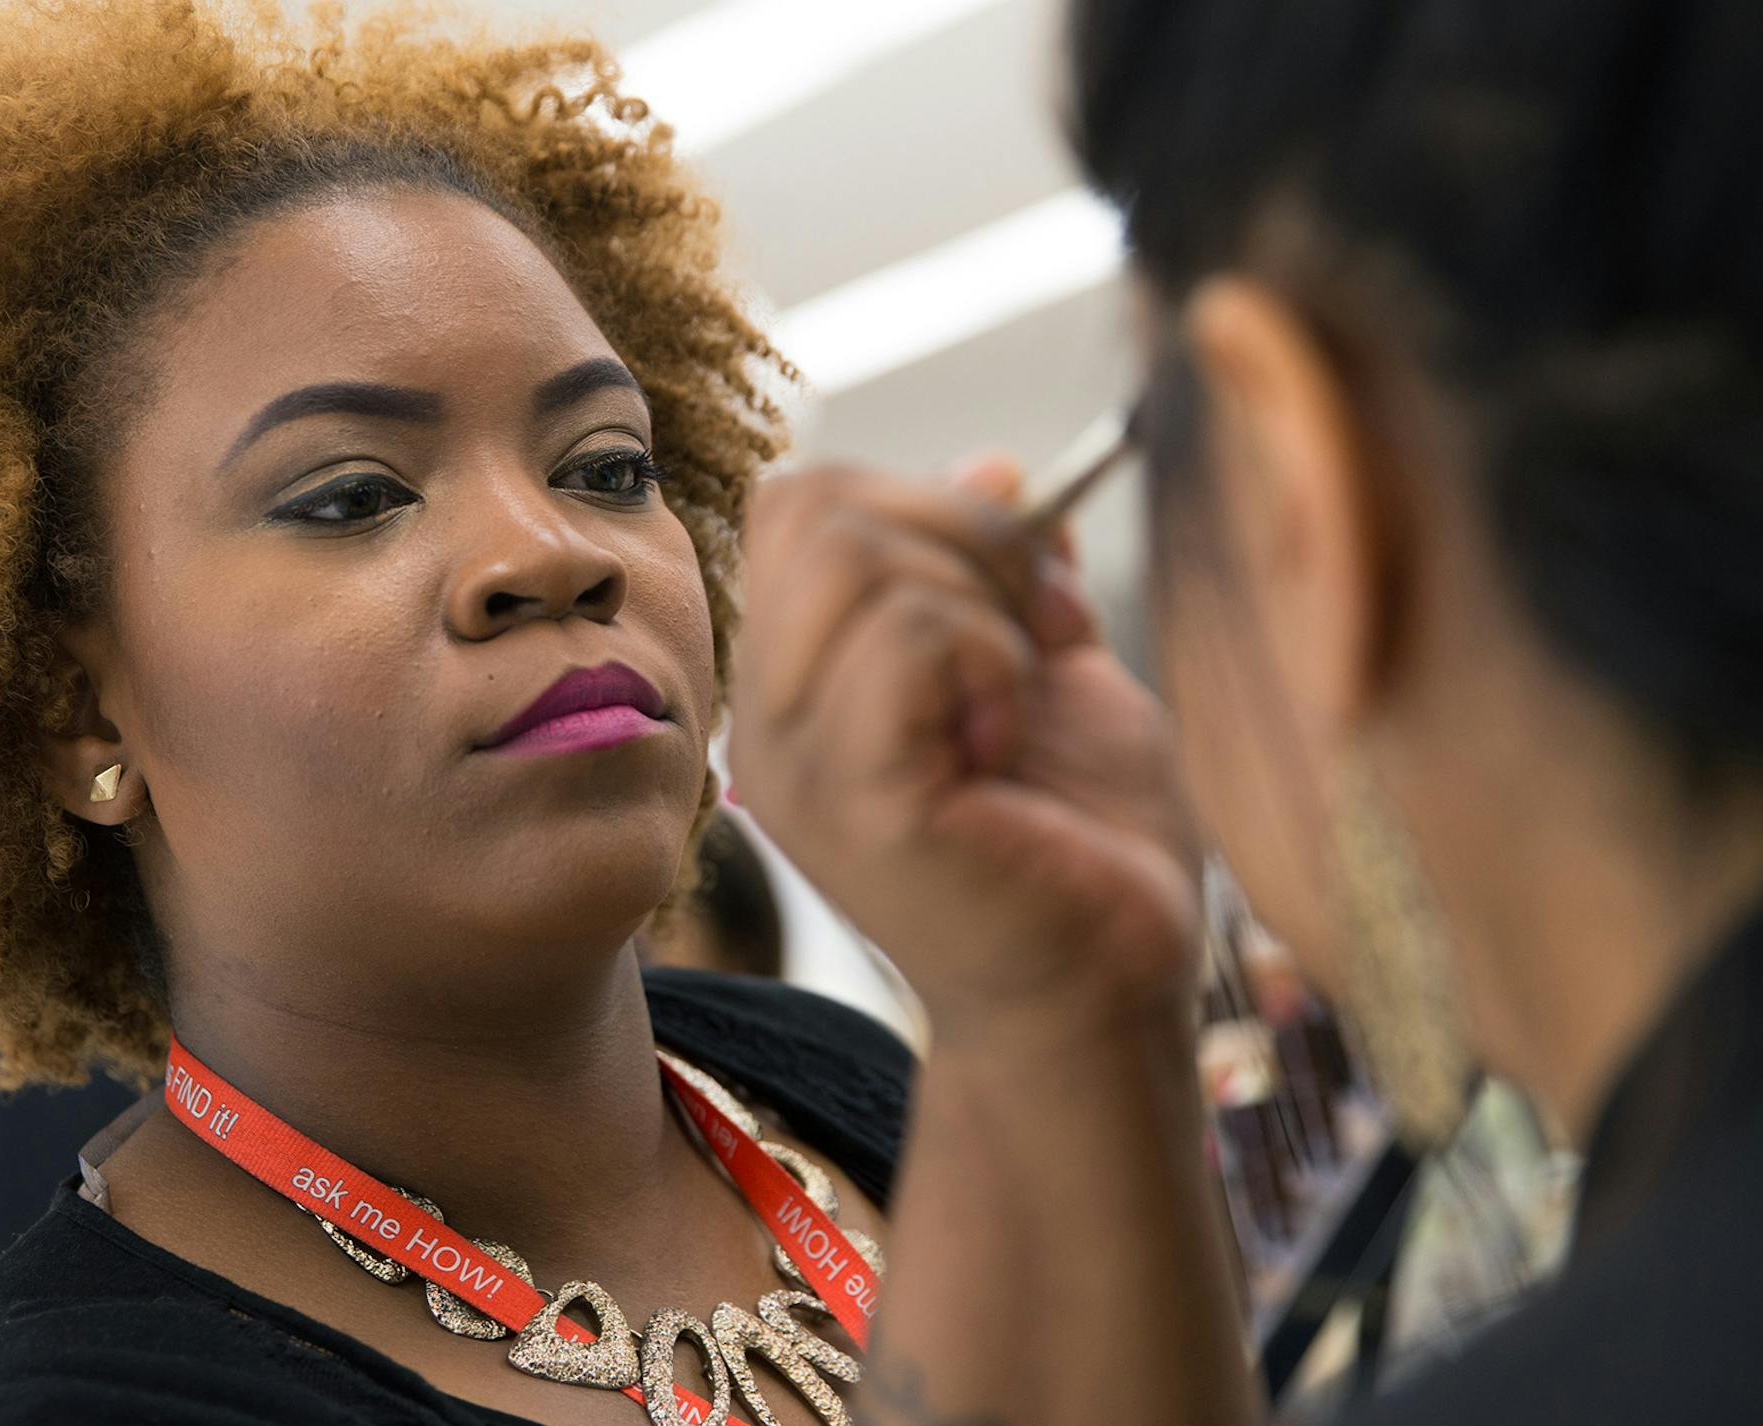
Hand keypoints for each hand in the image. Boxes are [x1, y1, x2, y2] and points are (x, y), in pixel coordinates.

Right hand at [728, 457, 1203, 1040]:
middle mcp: (770, 718)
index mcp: (802, 681)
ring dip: (978, 603)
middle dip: (962, 533)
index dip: (924, 505)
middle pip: (813, 506)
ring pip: (854, 557)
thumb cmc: (1083, 848)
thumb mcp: (1046, 668)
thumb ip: (1002, 571)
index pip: (802, 505)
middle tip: (1039, 639)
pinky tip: (1007, 744)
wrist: (1113, 992)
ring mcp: (797, 761)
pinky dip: (989, 660)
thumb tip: (991, 462)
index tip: (1028, 596)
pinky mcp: (856, 799)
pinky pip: (906, 639)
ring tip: (1016, 705)